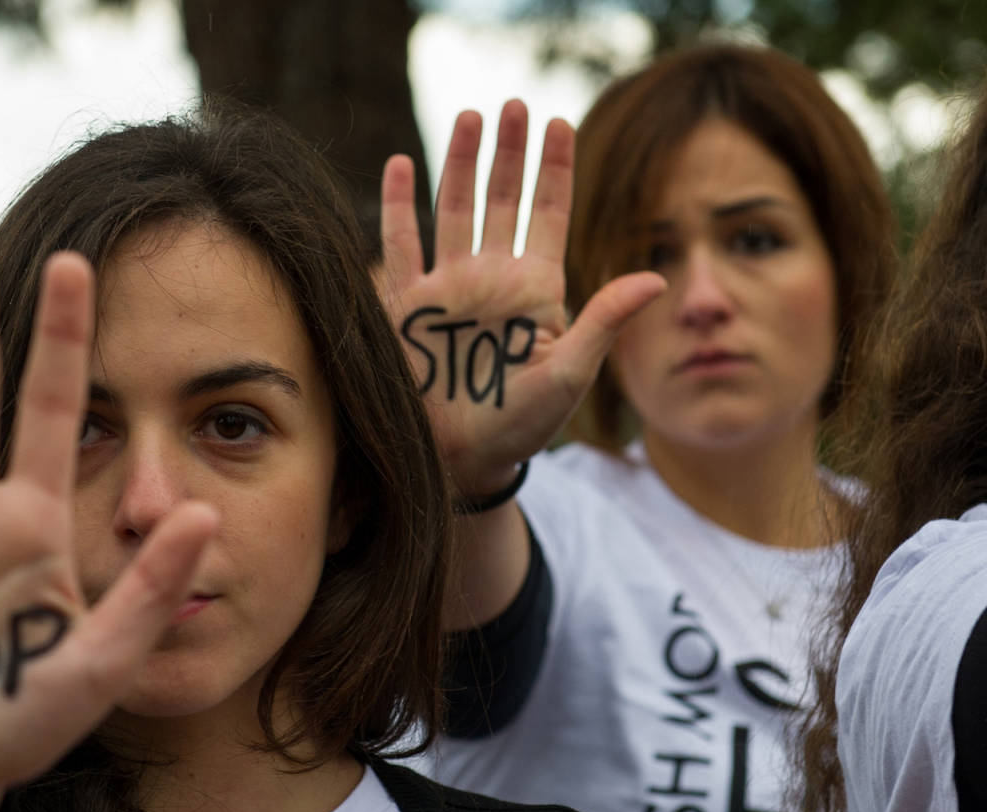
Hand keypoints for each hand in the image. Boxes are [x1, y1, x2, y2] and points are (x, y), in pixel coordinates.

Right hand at [379, 100, 666, 495]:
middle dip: (511, 152)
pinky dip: (399, 205)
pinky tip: (403, 165)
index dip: (555, 170)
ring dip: (462, 163)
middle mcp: (491, 279)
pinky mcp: (407, 306)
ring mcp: (448, 288)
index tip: (561, 124)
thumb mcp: (570, 374)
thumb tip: (657, 277)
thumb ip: (603, 320)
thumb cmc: (519, 426)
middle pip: (503, 200)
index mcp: (535, 291)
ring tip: (471, 117)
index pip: (548, 215)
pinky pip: (401, 245)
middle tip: (516, 105)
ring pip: (455, 210)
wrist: (459, 461)